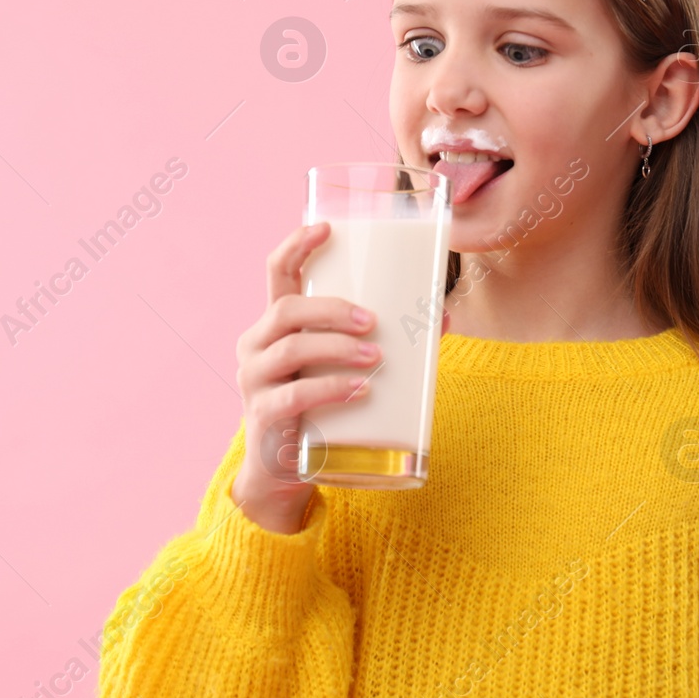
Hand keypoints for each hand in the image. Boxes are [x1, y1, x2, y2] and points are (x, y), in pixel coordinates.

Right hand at [230, 221, 378, 533]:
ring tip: (375, 356)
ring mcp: (254, 381)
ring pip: (290, 350)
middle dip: (333, 309)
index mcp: (275, 323)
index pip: (278, 272)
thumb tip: (444, 317)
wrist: (283, 469)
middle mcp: (256, 345)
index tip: (326, 228)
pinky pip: (294, 396)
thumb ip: (383, 337)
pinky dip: (330, 390)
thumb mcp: (342, 365)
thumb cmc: (319, 404)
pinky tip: (360, 390)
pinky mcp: (263, 417)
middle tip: (374, 321)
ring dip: (337, 348)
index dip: (297, 245)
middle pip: (287, 309)